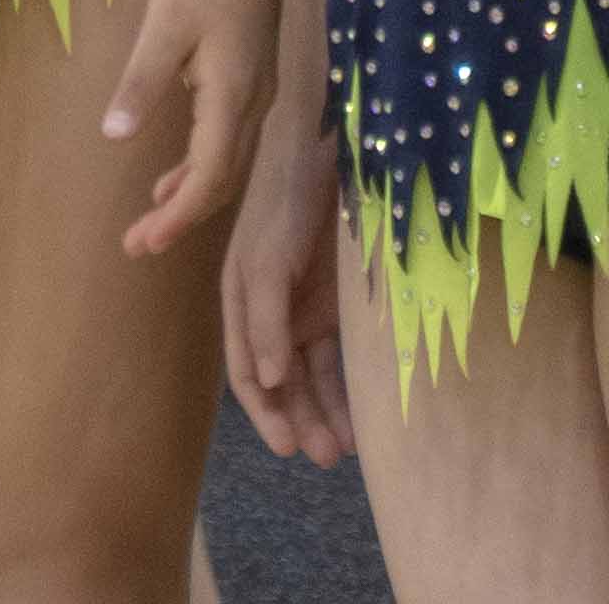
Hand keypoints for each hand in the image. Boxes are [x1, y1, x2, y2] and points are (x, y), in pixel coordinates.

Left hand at [108, 0, 276, 256]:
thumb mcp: (162, 27)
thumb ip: (141, 84)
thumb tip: (112, 137)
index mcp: (232, 96)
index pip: (209, 177)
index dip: (178, 217)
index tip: (143, 243)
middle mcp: (254, 103)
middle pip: (223, 180)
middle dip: (182, 218)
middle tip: (137, 246)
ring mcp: (258, 92)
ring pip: (230, 163)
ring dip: (192, 196)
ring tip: (150, 223)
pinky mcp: (253, 79)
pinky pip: (230, 141)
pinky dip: (202, 166)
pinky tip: (172, 176)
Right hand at [219, 106, 357, 466]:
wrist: (326, 152)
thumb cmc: (285, 203)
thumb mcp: (267, 261)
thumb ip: (264, 320)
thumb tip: (265, 381)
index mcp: (242, 302)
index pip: (247, 371)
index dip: (265, 411)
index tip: (288, 447)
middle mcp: (271, 312)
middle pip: (282, 381)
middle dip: (300, 419)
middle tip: (325, 456)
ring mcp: (306, 306)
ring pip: (313, 373)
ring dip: (326, 410)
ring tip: (346, 446)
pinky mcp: (340, 300)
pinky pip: (342, 353)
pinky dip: (350, 383)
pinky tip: (366, 411)